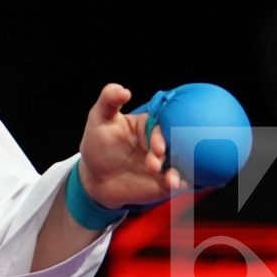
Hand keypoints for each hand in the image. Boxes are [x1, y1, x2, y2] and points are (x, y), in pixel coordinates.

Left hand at [77, 83, 182, 209]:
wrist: (95, 178)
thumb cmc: (98, 144)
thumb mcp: (99, 119)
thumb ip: (109, 100)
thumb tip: (123, 90)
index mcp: (150, 125)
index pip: (163, 127)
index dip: (161, 136)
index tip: (156, 147)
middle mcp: (161, 142)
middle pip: (175, 145)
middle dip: (169, 156)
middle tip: (154, 165)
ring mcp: (166, 163)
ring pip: (182, 163)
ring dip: (179, 171)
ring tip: (169, 180)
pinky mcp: (166, 182)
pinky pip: (179, 181)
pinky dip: (180, 183)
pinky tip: (174, 186)